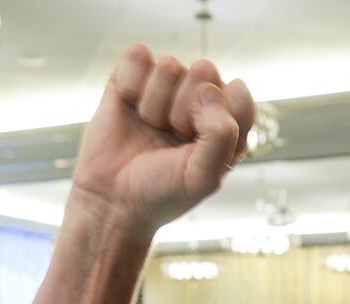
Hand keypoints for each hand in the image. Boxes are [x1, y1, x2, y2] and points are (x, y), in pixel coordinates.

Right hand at [70, 45, 254, 235]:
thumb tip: (209, 89)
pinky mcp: (131, 79)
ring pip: (169, 65)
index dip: (216, 117)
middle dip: (183, 109)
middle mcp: (198, 100)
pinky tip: (129, 108)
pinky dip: (130, 85)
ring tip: (149, 129)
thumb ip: (223, 135)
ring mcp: (164, 88)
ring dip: (155, 104)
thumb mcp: (204, 178)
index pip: (238, 93)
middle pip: (204, 70)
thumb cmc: (162, 193)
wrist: (111, 202)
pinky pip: (137, 56)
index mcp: (226, 123)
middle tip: (170, 138)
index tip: (195, 146)